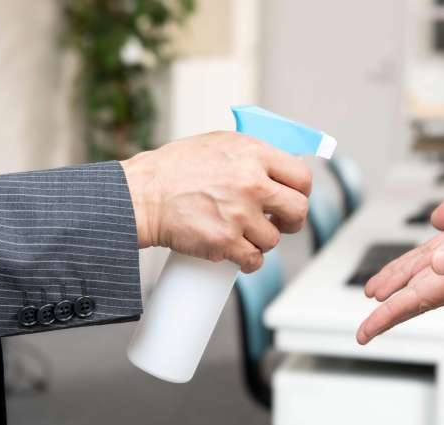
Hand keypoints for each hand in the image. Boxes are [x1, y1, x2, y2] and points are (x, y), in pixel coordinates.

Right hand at [121, 131, 311, 272]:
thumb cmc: (173, 169)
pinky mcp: (225, 242)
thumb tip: (277, 170)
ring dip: (261, 241)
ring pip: (273, 239)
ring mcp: (239, 214)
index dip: (301, 191)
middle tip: (280, 222)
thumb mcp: (218, 144)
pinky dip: (248, 261)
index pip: (301, 176)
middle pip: (298, 210)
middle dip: (292, 221)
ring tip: (241, 233)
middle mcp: (251, 183)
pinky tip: (237, 253)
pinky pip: (253, 260)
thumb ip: (251, 156)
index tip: (294, 198)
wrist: (142, 195)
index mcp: (253, 154)